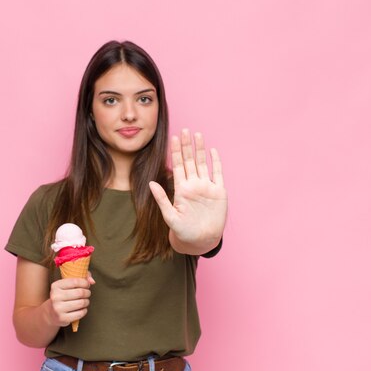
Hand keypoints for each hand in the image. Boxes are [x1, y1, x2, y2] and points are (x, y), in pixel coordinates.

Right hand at [46, 273, 95, 327]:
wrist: (51, 313)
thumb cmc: (63, 296)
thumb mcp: (68, 284)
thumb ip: (82, 277)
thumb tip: (92, 281)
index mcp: (56, 286)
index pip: (75, 281)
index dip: (85, 283)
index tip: (87, 285)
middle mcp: (55, 296)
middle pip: (80, 292)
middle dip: (87, 293)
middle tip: (87, 294)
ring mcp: (58, 308)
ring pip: (81, 303)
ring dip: (86, 302)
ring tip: (85, 301)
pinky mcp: (63, 318)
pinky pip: (80, 313)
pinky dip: (84, 310)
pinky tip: (82, 309)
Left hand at [149, 129, 226, 254]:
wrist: (201, 240)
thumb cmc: (183, 231)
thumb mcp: (170, 217)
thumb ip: (162, 199)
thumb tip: (151, 183)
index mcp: (181, 189)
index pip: (178, 166)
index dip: (176, 152)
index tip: (173, 138)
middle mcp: (194, 185)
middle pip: (190, 161)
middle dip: (187, 146)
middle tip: (184, 130)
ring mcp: (207, 187)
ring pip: (203, 164)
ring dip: (200, 150)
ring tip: (197, 135)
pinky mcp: (219, 192)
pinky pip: (218, 174)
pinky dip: (216, 162)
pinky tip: (213, 150)